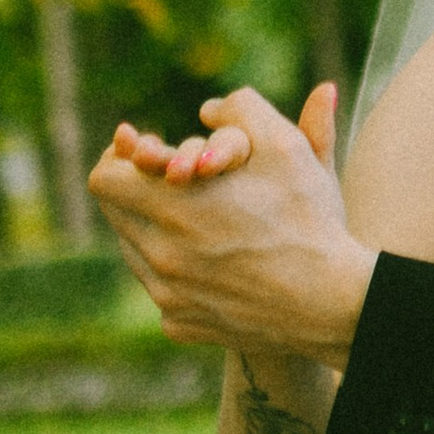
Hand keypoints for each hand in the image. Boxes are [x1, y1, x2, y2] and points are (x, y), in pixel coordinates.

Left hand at [90, 83, 373, 364]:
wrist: (329, 302)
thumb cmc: (308, 220)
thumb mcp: (287, 148)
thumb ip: (244, 110)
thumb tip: (211, 107)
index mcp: (173, 207)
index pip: (103, 180)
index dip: (121, 160)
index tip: (145, 153)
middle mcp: (159, 257)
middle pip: (115, 214)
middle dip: (139, 192)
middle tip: (177, 183)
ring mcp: (166, 297)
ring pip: (136, 251)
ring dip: (157, 230)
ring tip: (202, 221)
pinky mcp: (180, 325)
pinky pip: (161, 290)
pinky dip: (179, 272)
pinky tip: (216, 263)